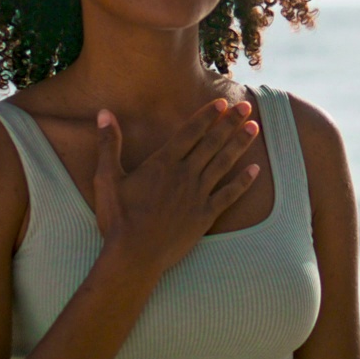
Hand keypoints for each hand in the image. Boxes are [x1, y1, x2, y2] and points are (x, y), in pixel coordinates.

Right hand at [93, 99, 259, 274]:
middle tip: (245, 106)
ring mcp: (198, 195)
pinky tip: (256, 170)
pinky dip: (244, 182)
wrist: (134, 256)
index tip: (221, 102)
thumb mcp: (107, 178)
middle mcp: (185, 174)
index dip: (207, 116)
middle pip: (212, 142)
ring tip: (254, 127)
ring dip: (240, 144)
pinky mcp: (205, 216)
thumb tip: (104, 113)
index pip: (191, 132)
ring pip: (224, 163)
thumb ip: (108, 144)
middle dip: (230, 122)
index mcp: (163, 163)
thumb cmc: (119, 218)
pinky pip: (229, 195)